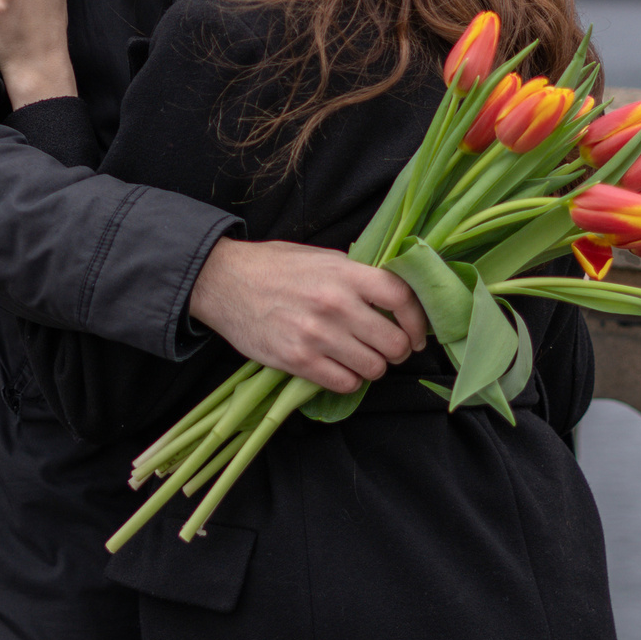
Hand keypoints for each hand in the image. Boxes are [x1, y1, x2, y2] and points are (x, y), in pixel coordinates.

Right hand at [187, 239, 429, 394]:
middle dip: (398, 350)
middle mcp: (335, 304)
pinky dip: (349, 380)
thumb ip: (356, 274)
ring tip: (362, 358)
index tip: (417, 332)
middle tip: (390, 349)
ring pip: (374, 367)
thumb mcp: (320, 257)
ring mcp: (316, 335)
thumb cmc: (273, 266)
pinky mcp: (298, 360)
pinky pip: (345, 383)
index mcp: (344, 272)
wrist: (222, 282)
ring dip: (373, 367)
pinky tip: (340, 369)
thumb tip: (392, 295)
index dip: (417, 320)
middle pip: (393, 341)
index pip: (401, 298)